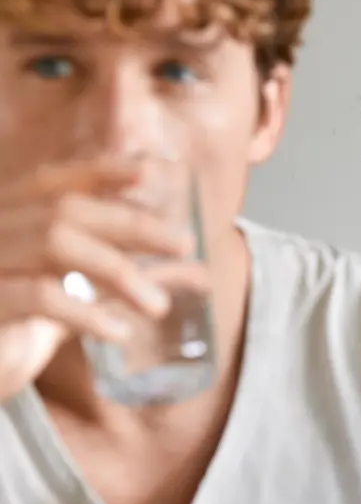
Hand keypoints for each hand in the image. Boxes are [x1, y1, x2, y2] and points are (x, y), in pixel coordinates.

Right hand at [0, 157, 192, 403]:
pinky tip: (118, 332)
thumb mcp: (77, 296)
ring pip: (55, 243)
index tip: (148, 174)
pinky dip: (85, 312)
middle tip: (183, 244)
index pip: (53, 181)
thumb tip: (198, 272)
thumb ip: (126, 278)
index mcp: (9, 217)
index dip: (99, 171)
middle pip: (66, 209)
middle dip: (132, 223)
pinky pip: (38, 296)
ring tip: (158, 305)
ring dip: (117, 270)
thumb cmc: (21, 326)